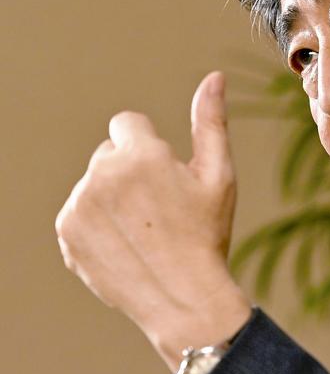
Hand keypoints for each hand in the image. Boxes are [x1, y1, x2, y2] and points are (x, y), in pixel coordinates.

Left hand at [56, 71, 250, 370]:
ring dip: (113, 196)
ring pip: (94, 182)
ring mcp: (79, 205)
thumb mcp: (218, 174)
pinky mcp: (66, 232)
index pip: (127, 123)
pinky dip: (97, 222)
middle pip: (109, 153)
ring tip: (144, 228)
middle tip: (159, 207)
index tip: (164, 175)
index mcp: (140, 154)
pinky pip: (79, 210)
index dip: (149, 147)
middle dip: (130, 170)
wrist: (182, 297)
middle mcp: (102, 174)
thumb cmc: (207, 233)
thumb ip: (210, 120)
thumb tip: (215, 76)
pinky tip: (125, 242)